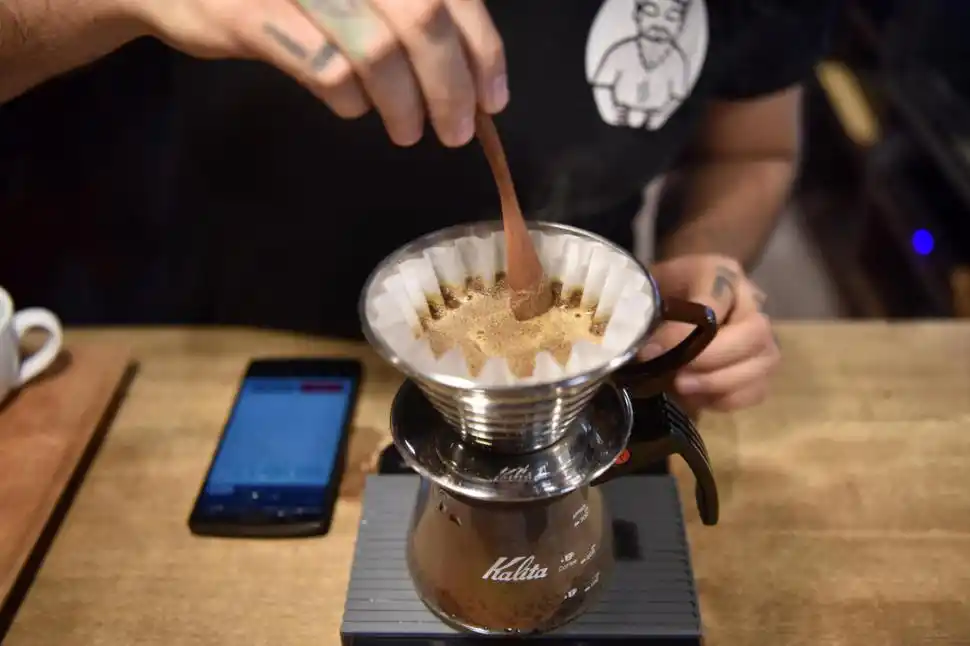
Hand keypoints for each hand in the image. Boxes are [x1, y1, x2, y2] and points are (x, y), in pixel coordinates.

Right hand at [129, 0, 507, 146]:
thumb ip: (400, 10)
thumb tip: (469, 70)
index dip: (482, 48)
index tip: (493, 97)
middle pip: (424, 18)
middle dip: (451, 86)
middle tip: (458, 131)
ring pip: (378, 51)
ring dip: (405, 105)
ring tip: (410, 131)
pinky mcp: (252, 14)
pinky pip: (326, 70)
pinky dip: (350, 101)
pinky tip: (352, 108)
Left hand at [642, 254, 779, 411]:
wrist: (679, 296)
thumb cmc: (661, 292)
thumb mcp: (646, 290)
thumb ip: (641, 312)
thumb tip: (635, 348)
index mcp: (721, 273)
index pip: (713, 303)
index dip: (682, 333)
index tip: (648, 351)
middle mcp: (751, 300)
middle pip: (754, 332)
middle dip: (711, 359)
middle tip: (675, 375)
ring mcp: (762, 334)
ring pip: (763, 362)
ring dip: (719, 383)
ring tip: (682, 387)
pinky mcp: (761, 367)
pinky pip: (757, 389)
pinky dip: (726, 399)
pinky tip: (698, 397)